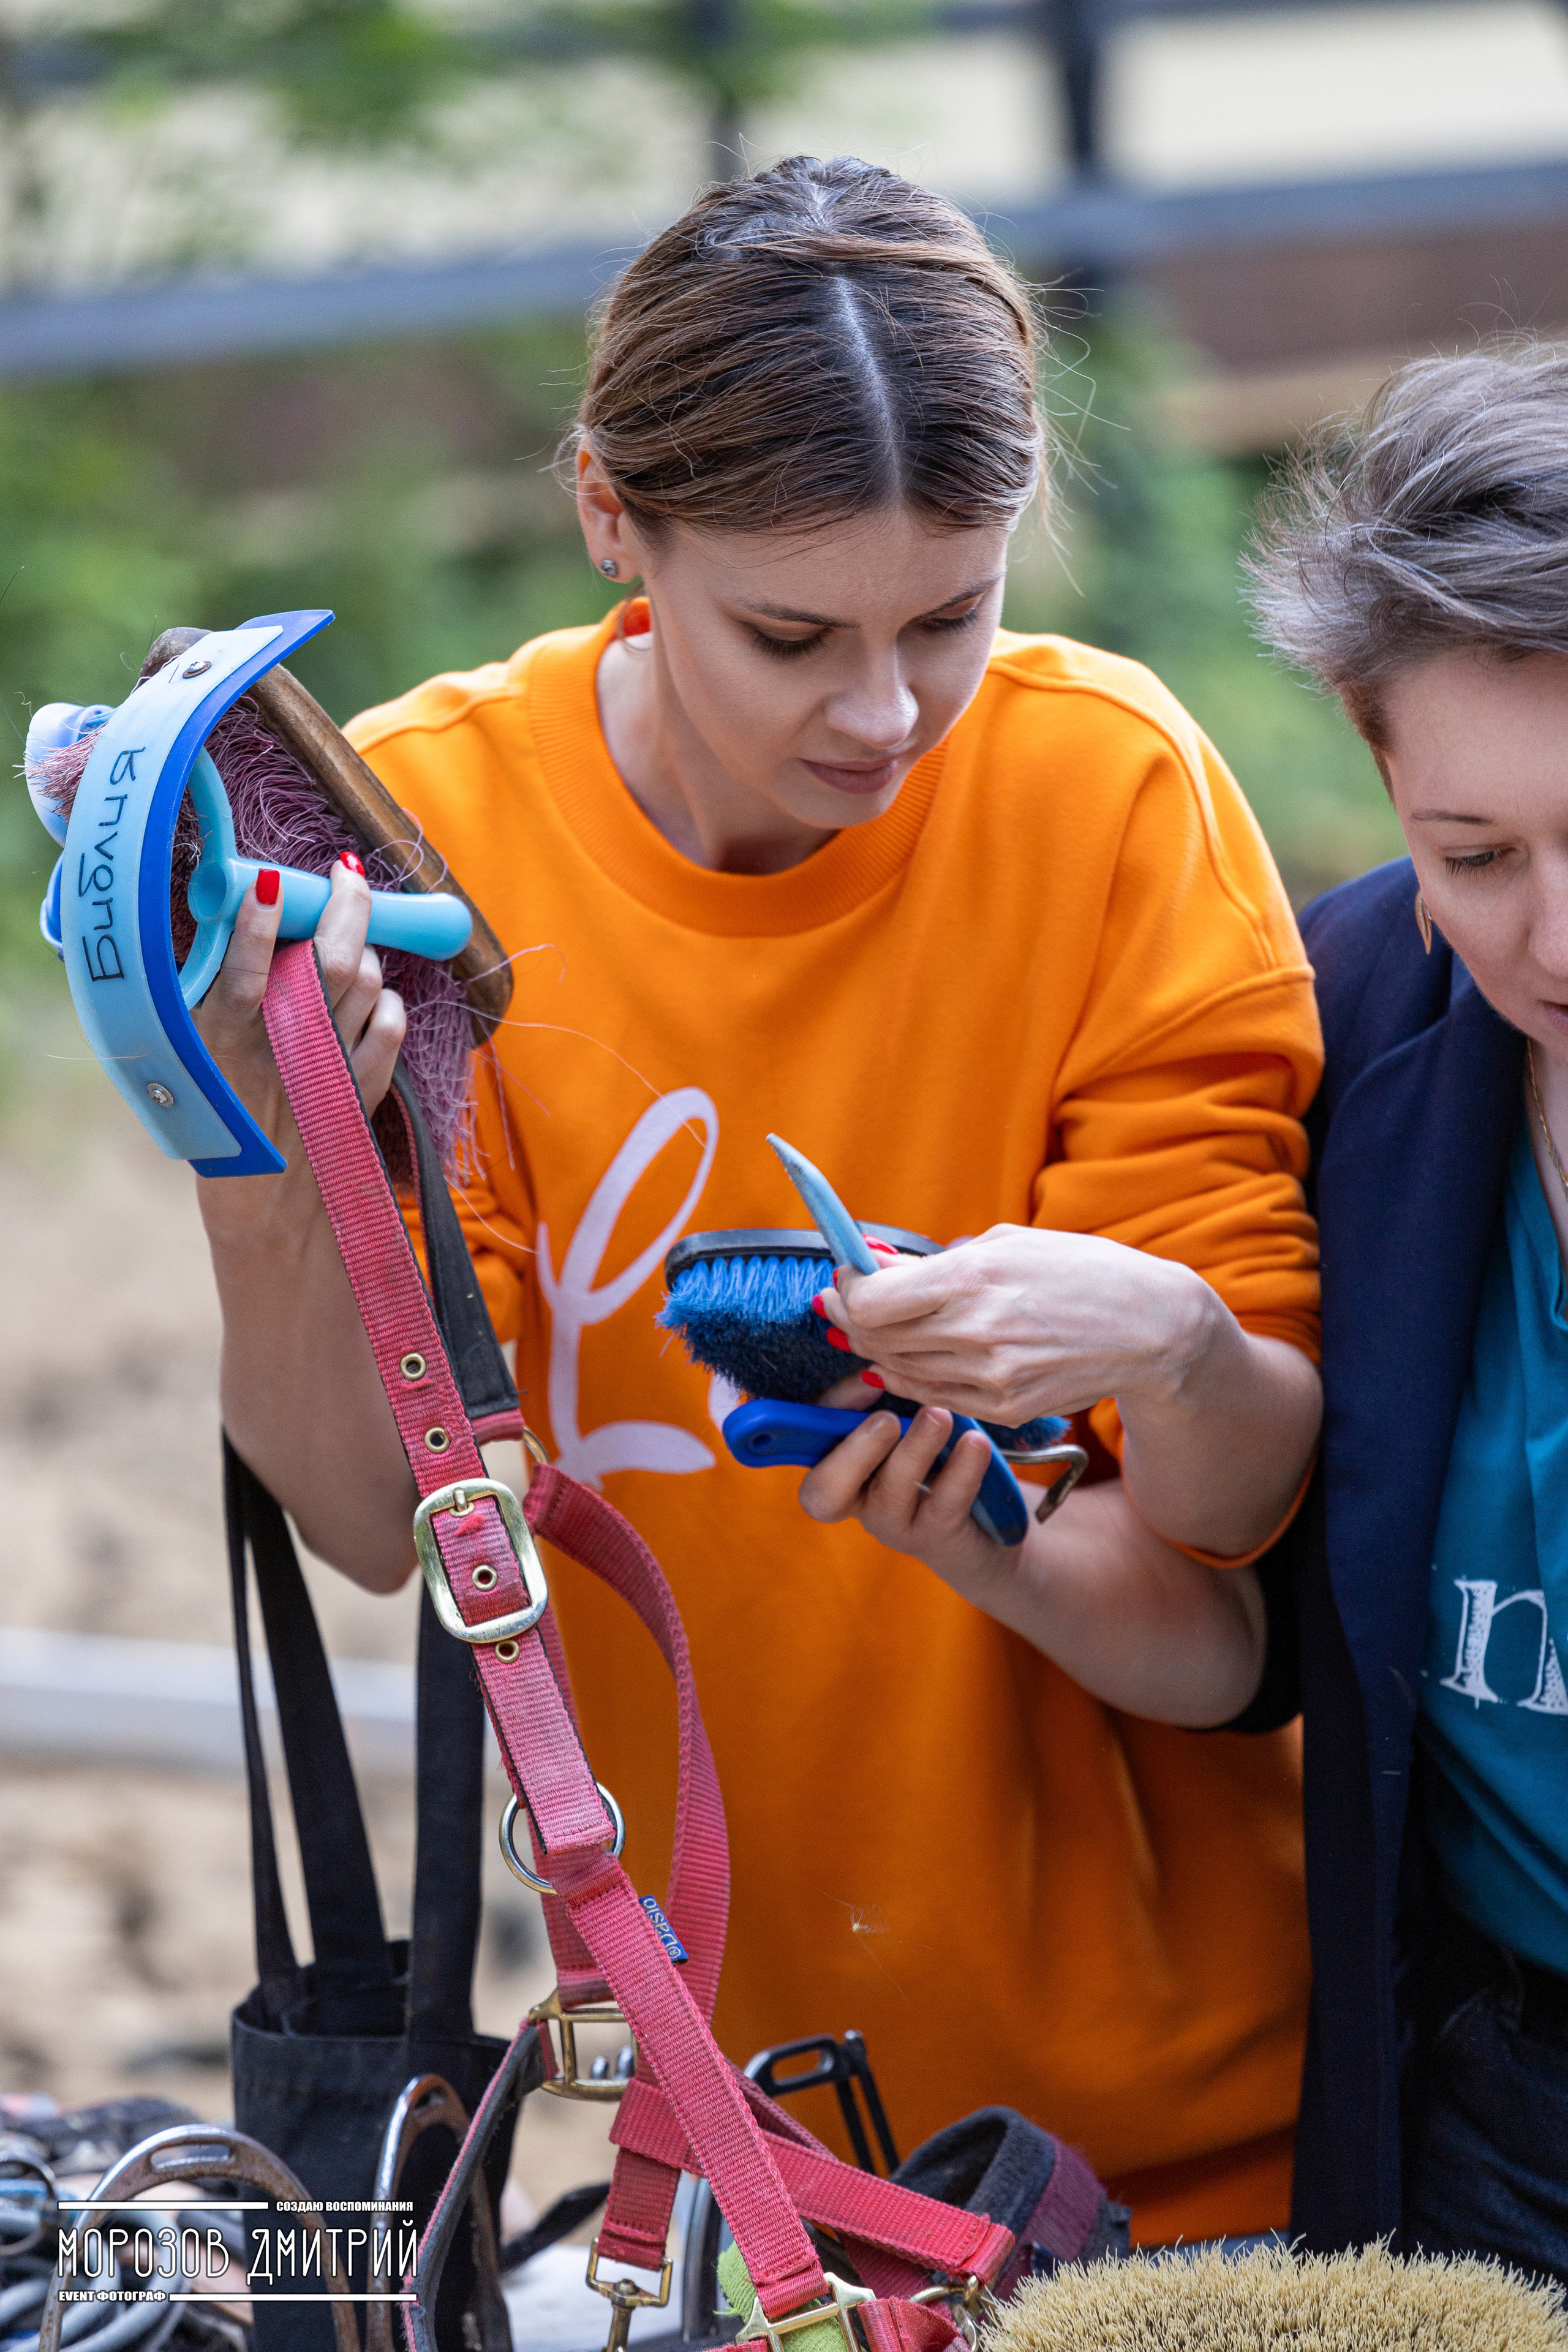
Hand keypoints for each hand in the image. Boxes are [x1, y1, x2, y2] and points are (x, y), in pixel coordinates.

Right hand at [192, 859, 404, 1236]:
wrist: (267, 1208)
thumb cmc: (222, 1126)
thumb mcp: (197, 1062)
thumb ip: (217, 1000)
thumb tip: (243, 926)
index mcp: (228, 1047)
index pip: (243, 977)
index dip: (254, 926)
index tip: (266, 883)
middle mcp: (284, 1052)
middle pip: (330, 962)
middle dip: (346, 906)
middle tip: (347, 874)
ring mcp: (331, 1068)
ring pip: (366, 984)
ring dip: (364, 950)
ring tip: (350, 939)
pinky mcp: (364, 1087)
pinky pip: (391, 1024)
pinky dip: (389, 1001)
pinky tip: (374, 997)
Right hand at [797, 1392, 1015, 1587]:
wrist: (986, 1525)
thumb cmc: (932, 1458)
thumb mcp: (904, 1424)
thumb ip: (883, 1396)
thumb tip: (876, 1370)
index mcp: (837, 1465)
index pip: (811, 1438)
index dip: (828, 1410)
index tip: (868, 1379)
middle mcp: (855, 1500)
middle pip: (825, 1492)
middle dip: (854, 1452)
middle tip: (886, 1419)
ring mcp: (892, 1524)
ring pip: (891, 1493)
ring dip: (914, 1450)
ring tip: (939, 1416)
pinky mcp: (934, 1537)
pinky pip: (944, 1503)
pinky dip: (961, 1469)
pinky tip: (975, 1442)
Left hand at [814, 1224, 1212, 1428]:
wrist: (1151, 1327)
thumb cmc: (1080, 1270)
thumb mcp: (1008, 1243)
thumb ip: (935, 1260)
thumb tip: (874, 1263)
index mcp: (975, 1276)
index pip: (871, 1300)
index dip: (845, 1291)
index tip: (844, 1279)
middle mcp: (977, 1330)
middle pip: (875, 1338)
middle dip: (849, 1320)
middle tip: (840, 1305)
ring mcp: (991, 1377)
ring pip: (898, 1371)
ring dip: (875, 1350)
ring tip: (872, 1331)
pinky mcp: (1004, 1408)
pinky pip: (932, 1397)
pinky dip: (907, 1378)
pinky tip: (903, 1361)